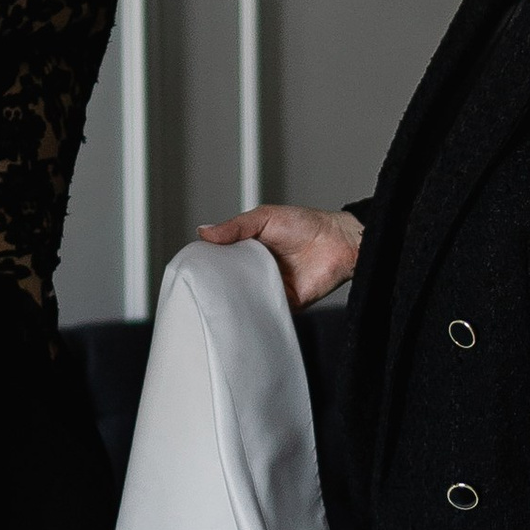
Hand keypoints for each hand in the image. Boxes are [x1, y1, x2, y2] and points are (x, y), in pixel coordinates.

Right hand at [196, 203, 362, 304]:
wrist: (338, 243)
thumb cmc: (307, 225)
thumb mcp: (265, 217)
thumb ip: (236, 226)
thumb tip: (204, 232)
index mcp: (248, 247)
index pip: (221, 258)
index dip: (206, 263)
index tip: (191, 268)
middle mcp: (256, 268)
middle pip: (229, 280)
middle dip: (216, 284)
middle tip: (200, 288)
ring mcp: (269, 286)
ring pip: (244, 297)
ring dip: (234, 299)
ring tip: (217, 301)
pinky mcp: (283, 303)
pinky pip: (264, 310)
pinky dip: (255, 312)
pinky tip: (244, 311)